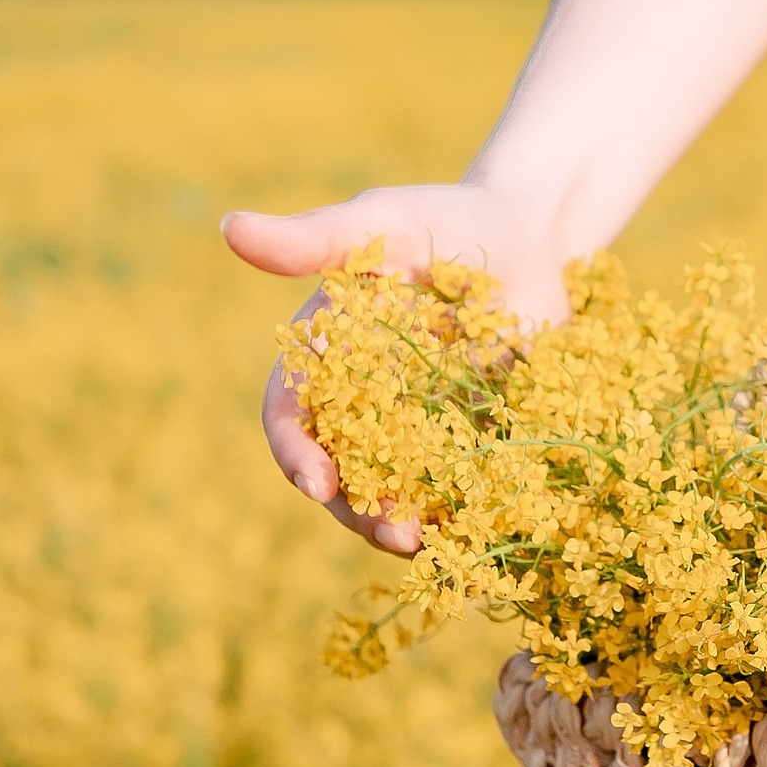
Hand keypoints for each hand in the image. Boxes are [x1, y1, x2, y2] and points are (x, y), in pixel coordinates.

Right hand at [221, 183, 567, 553]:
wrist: (535, 238)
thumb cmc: (448, 219)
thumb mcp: (387, 223)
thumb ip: (317, 237)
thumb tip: (230, 227)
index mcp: (325, 355)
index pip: (291, 415)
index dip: (296, 453)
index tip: (317, 483)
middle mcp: (361, 404)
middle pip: (339, 473)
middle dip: (358, 509)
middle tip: (395, 531)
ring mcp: (416, 431)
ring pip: (393, 494)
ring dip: (404, 525)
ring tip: (435, 546)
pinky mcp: (470, 446)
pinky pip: (455, 496)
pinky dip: (461, 523)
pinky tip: (481, 544)